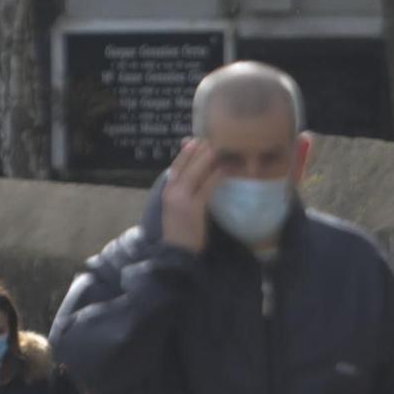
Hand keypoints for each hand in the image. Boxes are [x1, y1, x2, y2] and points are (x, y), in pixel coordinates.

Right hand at [159, 138, 218, 253]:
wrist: (176, 253)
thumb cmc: (180, 231)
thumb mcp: (177, 207)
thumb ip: (183, 190)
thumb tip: (195, 173)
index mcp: (167, 189)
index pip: (177, 164)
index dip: (187, 151)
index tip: (197, 140)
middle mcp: (172, 190)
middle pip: (187, 163)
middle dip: (201, 150)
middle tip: (216, 140)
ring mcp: (182, 199)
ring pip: (197, 171)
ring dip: (210, 158)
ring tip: (222, 149)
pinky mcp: (194, 208)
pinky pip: (207, 187)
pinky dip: (217, 176)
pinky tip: (226, 169)